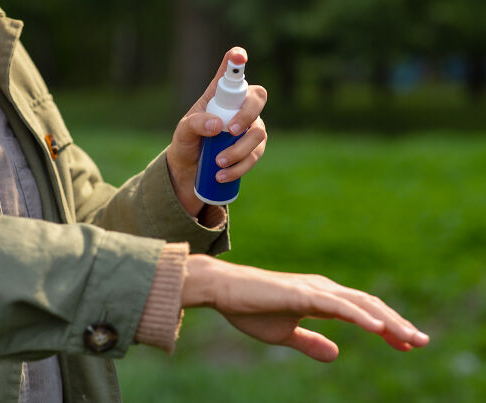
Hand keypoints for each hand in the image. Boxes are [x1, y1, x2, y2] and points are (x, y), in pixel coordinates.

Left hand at [166, 47, 267, 216]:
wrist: (188, 173)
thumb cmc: (186, 144)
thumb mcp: (183, 132)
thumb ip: (195, 124)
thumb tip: (218, 125)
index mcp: (218, 96)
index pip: (230, 74)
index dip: (236, 61)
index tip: (238, 55)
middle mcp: (238, 108)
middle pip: (258, 97)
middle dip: (247, 114)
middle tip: (230, 131)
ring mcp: (249, 128)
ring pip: (259, 132)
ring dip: (239, 149)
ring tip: (218, 162)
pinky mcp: (253, 149)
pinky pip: (256, 154)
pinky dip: (240, 166)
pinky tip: (223, 174)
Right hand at [182, 255, 429, 361]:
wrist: (222, 290)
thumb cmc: (249, 309)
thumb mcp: (284, 334)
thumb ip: (310, 342)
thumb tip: (336, 354)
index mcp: (319, 298)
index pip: (361, 311)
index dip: (386, 327)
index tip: (406, 344)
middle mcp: (323, 289)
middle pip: (369, 305)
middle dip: (397, 323)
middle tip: (422, 341)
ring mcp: (314, 289)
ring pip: (360, 303)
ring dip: (388, 320)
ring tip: (410, 337)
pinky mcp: (302, 293)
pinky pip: (338, 306)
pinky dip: (361, 315)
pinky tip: (377, 327)